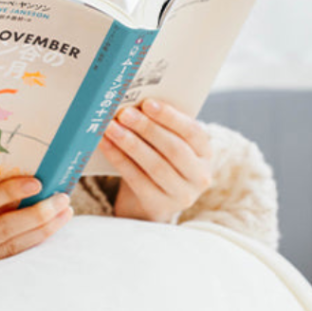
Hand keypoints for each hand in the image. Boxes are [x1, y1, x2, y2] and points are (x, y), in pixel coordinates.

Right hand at [0, 176, 72, 276]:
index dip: (7, 193)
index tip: (35, 181)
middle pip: (1, 233)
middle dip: (36, 215)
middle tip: (62, 199)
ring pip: (8, 253)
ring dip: (40, 232)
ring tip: (64, 214)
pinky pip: (4, 263)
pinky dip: (28, 246)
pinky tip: (46, 232)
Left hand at [99, 99, 213, 222]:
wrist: (147, 206)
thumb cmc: (156, 165)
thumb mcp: (166, 148)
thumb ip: (160, 129)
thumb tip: (135, 104)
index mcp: (205, 154)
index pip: (193, 132)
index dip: (171, 117)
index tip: (148, 103)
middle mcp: (199, 176)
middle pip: (174, 149)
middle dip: (147, 128)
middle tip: (125, 114)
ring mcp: (182, 195)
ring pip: (155, 165)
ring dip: (131, 144)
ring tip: (112, 128)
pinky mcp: (160, 207)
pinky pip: (137, 180)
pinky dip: (119, 160)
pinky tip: (106, 146)